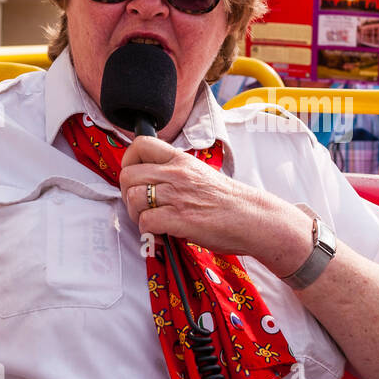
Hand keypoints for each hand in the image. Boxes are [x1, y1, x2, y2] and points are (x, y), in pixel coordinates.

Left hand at [118, 136, 311, 270]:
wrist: (252, 218)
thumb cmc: (230, 202)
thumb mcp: (201, 174)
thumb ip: (177, 174)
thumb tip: (153, 183)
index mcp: (182, 160)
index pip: (141, 144)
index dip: (129, 160)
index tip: (134, 175)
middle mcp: (176, 174)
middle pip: (128, 174)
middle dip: (127, 193)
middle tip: (139, 206)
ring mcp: (177, 195)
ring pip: (133, 198)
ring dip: (135, 214)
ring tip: (150, 221)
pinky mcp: (179, 218)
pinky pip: (145, 222)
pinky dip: (147, 231)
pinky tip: (161, 234)